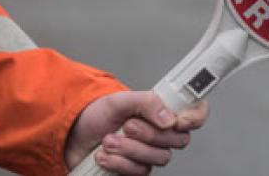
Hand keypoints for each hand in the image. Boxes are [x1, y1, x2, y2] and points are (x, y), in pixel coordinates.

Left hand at [64, 91, 208, 174]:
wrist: (73, 134)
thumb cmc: (97, 114)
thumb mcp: (119, 100)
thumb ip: (146, 103)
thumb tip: (169, 118)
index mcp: (162, 112)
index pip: (195, 113)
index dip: (195, 117)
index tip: (178, 121)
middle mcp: (161, 134)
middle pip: (177, 141)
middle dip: (148, 134)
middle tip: (127, 126)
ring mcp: (150, 154)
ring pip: (158, 159)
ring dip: (129, 149)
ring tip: (108, 140)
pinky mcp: (135, 171)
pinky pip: (139, 172)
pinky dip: (119, 163)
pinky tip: (104, 155)